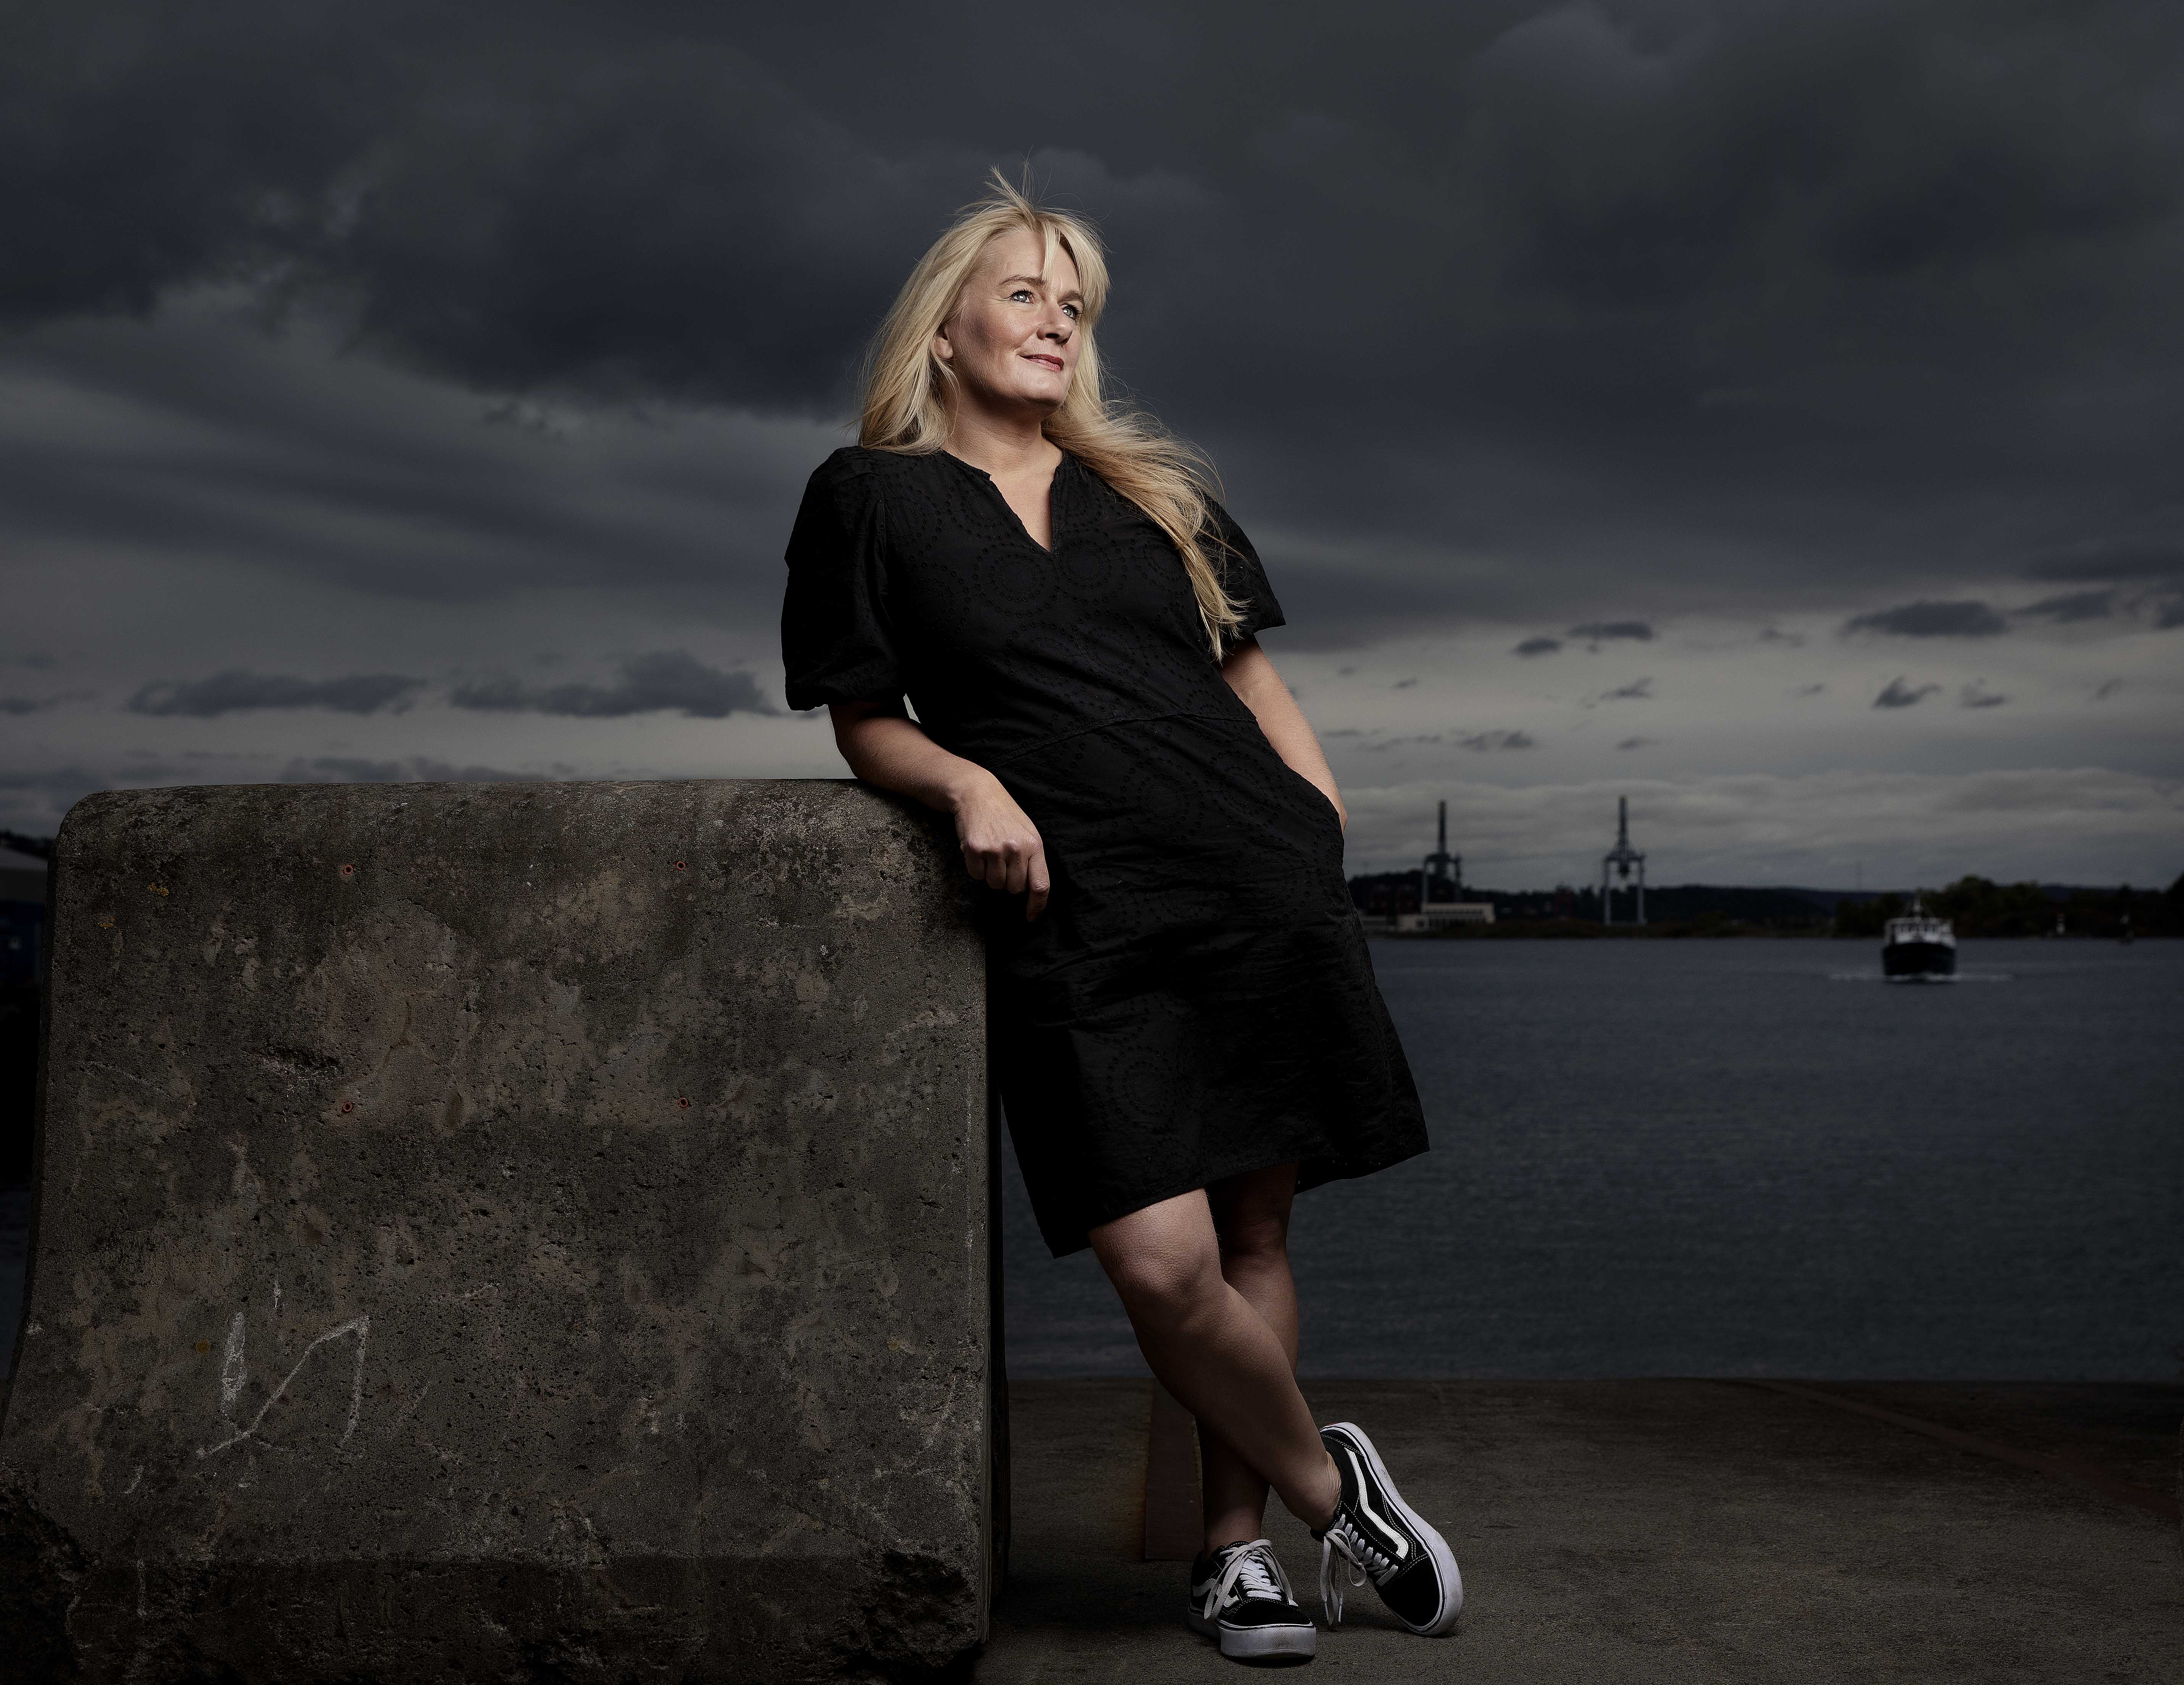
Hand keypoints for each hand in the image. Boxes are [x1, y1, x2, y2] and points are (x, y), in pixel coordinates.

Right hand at [950, 771, 1050, 920]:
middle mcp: (1016, 849)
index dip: (1036, 906)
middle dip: (1008, 882)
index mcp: (1034, 845)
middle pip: (1014, 889)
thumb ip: (1032, 860)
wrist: (977, 793)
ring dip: (991, 875)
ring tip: (990, 853)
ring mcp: (995, 849)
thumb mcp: (1027, 832)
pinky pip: (976, 875)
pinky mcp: (975, 849)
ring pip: (994, 885)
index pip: (1040, 885)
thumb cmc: (1004, 815)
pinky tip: (978, 850)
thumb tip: (1032, 891)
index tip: (1031, 917)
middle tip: (1003, 863)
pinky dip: (976, 868)